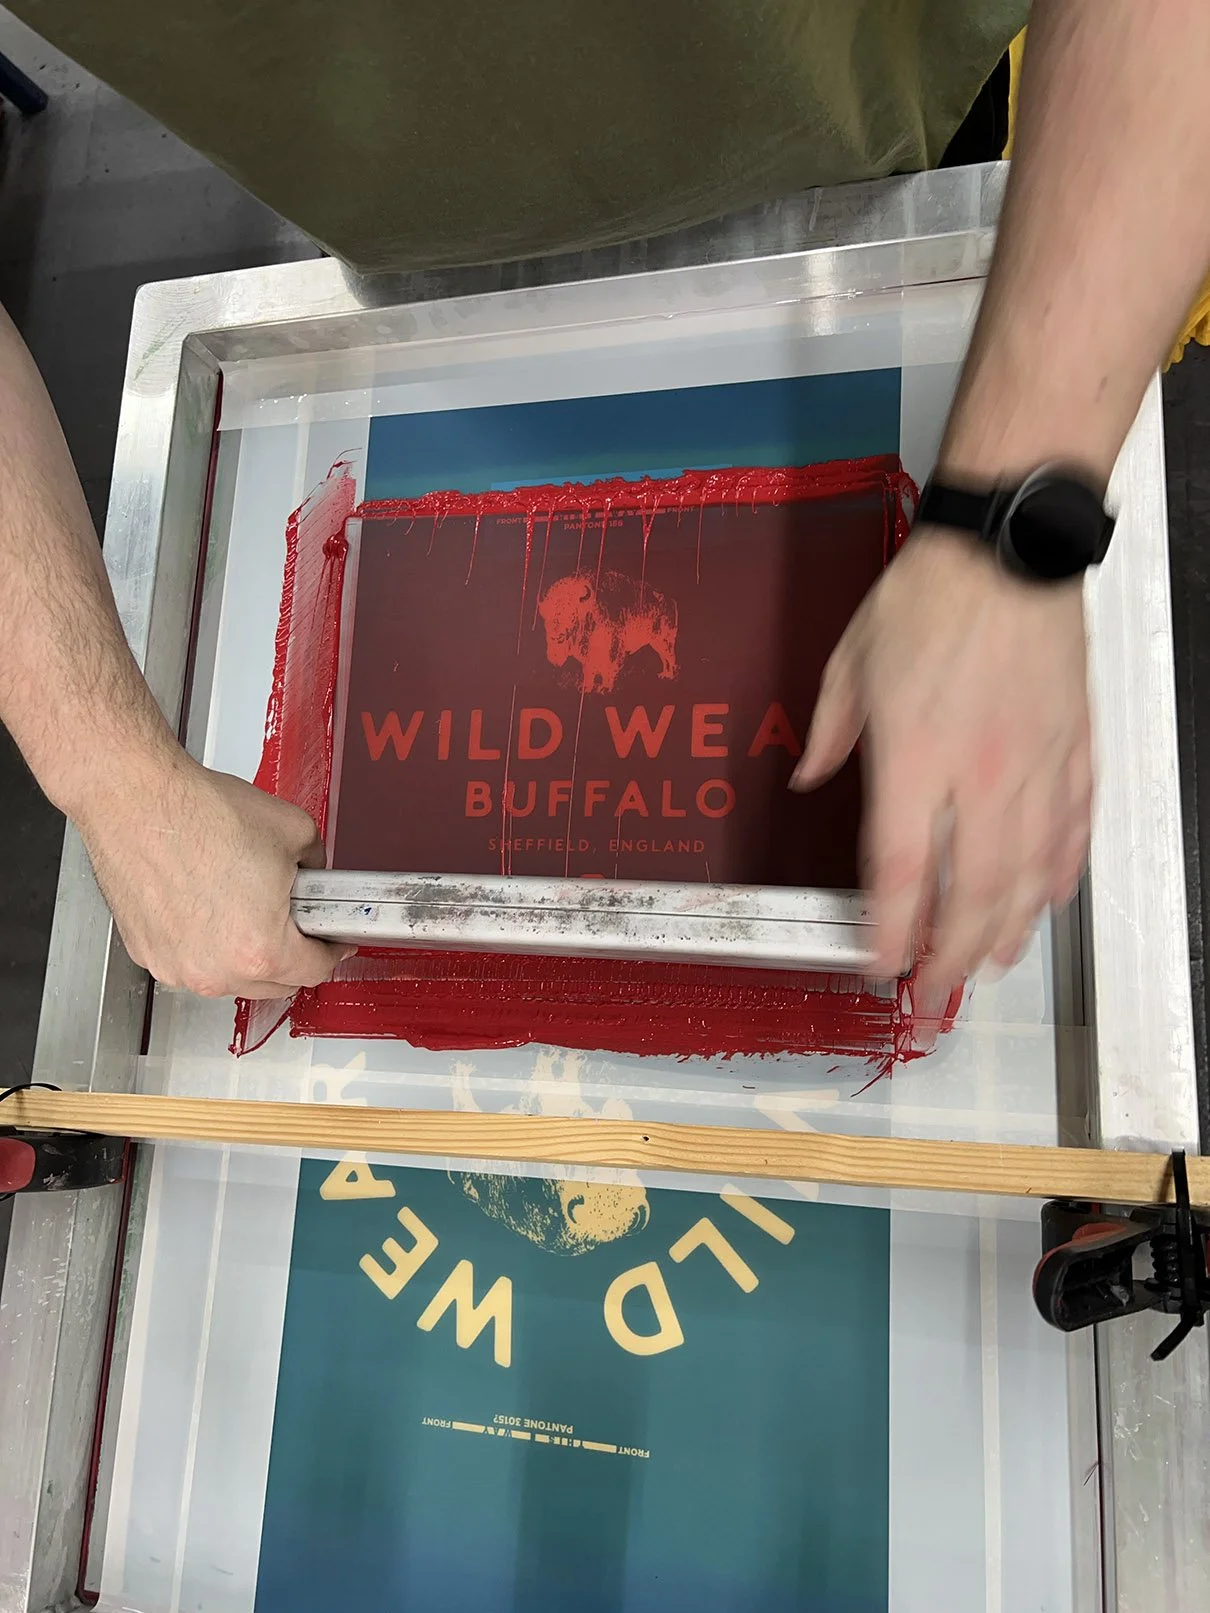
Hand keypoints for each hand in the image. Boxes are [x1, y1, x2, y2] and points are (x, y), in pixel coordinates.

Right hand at [77, 748, 348, 998]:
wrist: (136, 798)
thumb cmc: (201, 813)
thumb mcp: (297, 832)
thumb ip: (319, 870)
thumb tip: (315, 881)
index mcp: (260, 950)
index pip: (315, 970)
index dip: (332, 950)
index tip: (331, 940)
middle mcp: (215, 971)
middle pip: (274, 983)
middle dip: (291, 953)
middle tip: (291, 916)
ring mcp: (177, 967)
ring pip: (231, 977)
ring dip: (246, 953)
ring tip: (244, 904)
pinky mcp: (147, 953)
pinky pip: (192, 961)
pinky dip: (206, 944)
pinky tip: (207, 904)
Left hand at [793, 528, 1091, 1014]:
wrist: (1009, 546)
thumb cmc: (932, 595)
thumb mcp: (850, 662)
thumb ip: (830, 734)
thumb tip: (808, 777)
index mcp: (915, 756)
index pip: (902, 872)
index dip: (891, 932)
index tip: (879, 964)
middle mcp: (980, 774)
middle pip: (972, 894)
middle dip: (950, 957)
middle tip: (933, 991)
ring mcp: (1036, 766)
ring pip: (1028, 876)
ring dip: (1006, 931)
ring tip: (987, 965)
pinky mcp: (1074, 749)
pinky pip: (1072, 829)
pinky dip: (1059, 874)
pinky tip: (1046, 900)